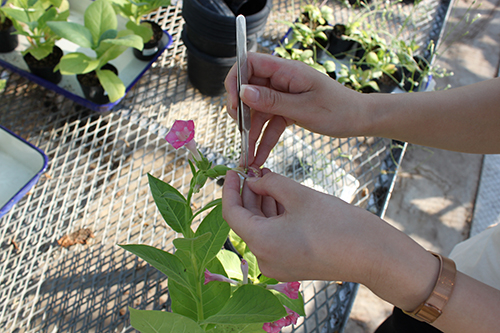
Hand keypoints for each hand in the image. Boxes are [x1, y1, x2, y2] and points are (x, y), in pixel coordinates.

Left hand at [221, 170, 439, 311]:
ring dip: (264, 204)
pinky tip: (282, 198)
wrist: (372, 255)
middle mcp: (264, 259)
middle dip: (250, 194)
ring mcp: (278, 265)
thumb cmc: (337, 224)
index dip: (230, 189)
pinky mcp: (292, 265)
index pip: (232, 213)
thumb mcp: (299, 195)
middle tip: (257, 170)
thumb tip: (253, 179)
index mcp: (261, 243)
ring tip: (270, 180)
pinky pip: (274, 238)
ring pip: (261, 229)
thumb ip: (270, 184)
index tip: (233, 171)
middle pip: (247, 221)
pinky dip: (275, 218)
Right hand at [224, 52, 369, 166]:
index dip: (236, 80)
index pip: (249, 62)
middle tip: (240, 132)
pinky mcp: (288, 109)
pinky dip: (264, 139)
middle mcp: (281, 80)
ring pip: (258, 111)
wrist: (360, 119)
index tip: (234, 104)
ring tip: (247, 156)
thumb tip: (243, 92)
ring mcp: (284, 95)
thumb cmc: (339, 110)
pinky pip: (270, 123)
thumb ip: (272, 101)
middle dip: (240, 112)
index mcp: (286, 70)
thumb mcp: (304, 108)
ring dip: (251, 133)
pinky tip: (258, 156)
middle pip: (248, 89)